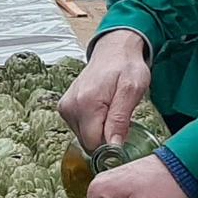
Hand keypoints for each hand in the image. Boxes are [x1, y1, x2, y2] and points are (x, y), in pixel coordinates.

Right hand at [61, 29, 152, 149]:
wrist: (114, 50)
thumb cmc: (126, 67)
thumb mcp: (132, 91)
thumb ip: (120, 119)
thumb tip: (113, 147)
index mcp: (85, 103)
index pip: (94, 144)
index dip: (110, 144)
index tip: (123, 132)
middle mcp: (70, 106)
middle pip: (87, 142)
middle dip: (105, 137)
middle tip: (119, 117)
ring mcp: (65, 107)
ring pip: (84, 137)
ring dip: (100, 130)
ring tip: (111, 110)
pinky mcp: (65, 108)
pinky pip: (80, 128)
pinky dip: (93, 125)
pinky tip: (102, 110)